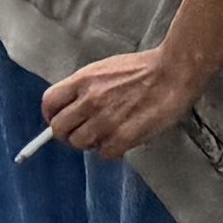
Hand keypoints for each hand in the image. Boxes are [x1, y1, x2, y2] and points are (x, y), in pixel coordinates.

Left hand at [41, 46, 205, 161]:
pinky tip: (121, 140)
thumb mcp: (106, 68)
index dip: (50, 116)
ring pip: (79, 144)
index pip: (49, 102)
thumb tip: (73, 108)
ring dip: (90, 143)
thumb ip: (86, 87)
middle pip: (59, 128)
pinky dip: (110, 150)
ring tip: (105, 135)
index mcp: (84, 80)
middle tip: (81, 134)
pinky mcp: (122, 136)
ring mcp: (105, 120)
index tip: (57, 121)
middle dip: (67, 134)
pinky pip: (103, 154)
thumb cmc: (143, 68)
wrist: (173, 72)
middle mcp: (90, 100)